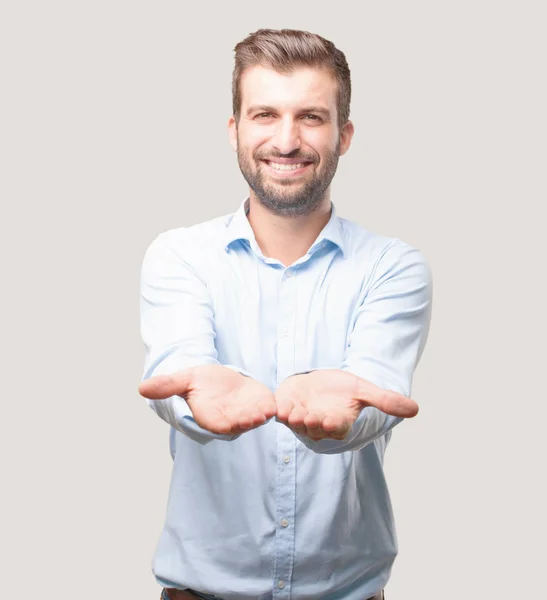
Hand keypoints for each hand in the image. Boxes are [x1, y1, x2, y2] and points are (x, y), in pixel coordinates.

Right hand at [139, 365, 276, 434]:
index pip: (218, 425)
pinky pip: (266, 408)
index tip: (235, 421)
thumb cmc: (197, 381)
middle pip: (240, 423)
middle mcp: (228, 419)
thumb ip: (166, 386)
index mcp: (209, 417)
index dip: (227, 423)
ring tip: (268, 409)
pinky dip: (272, 407)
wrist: (215, 377)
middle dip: (248, 420)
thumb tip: (141, 389)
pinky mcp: (259, 404)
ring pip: (255, 417)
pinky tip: (276, 402)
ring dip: (262, 415)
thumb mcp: (183, 380)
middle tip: (258, 415)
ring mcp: (245, 413)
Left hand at [275, 369, 418, 440]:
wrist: (321, 382)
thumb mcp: (365, 391)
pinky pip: (281, 412)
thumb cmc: (344, 389)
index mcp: (338, 423)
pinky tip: (279, 404)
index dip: (333, 425)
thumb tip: (416, 410)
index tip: (331, 422)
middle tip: (310, 417)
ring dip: (293, 418)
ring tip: (293, 412)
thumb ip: (386, 401)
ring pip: (296, 422)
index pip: (336, 428)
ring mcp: (300, 418)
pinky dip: (280, 409)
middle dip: (311, 423)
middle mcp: (318, 425)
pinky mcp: (286, 409)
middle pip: (314, 427)